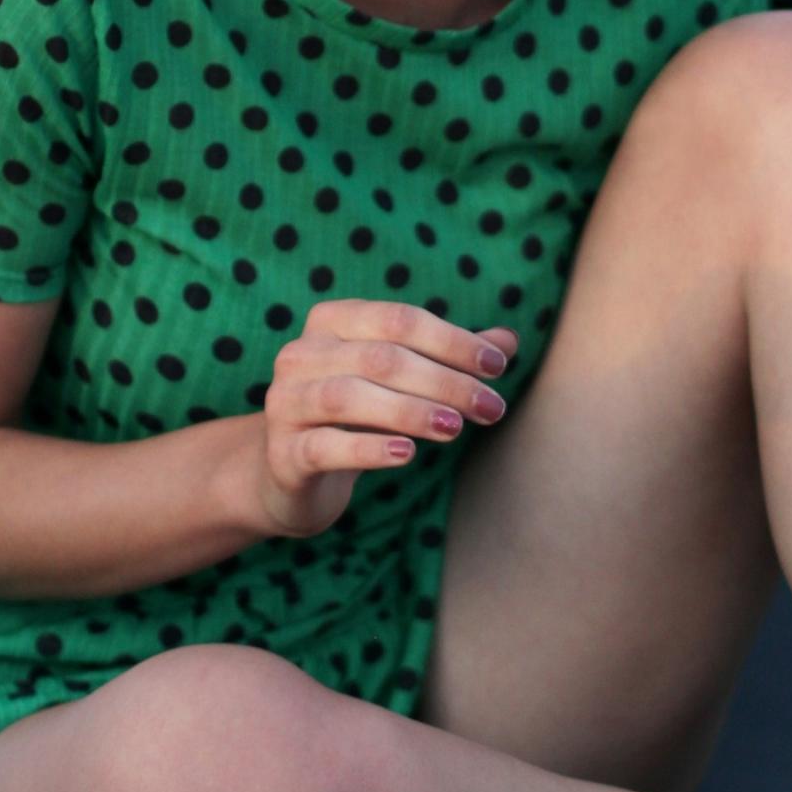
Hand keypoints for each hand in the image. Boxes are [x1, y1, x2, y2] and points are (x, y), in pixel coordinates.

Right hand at [250, 301, 520, 538]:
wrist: (293, 471)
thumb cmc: (359, 413)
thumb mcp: (401, 380)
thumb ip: (449, 358)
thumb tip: (508, 341)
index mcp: (332, 321)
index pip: (399, 320)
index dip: (452, 341)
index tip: (498, 367)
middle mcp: (301, 354)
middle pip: (381, 358)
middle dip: (445, 382)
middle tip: (493, 408)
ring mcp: (286, 402)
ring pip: (349, 397)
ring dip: (411, 412)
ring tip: (456, 428)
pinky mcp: (283, 452)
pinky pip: (325, 446)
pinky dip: (368, 448)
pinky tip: (407, 453)